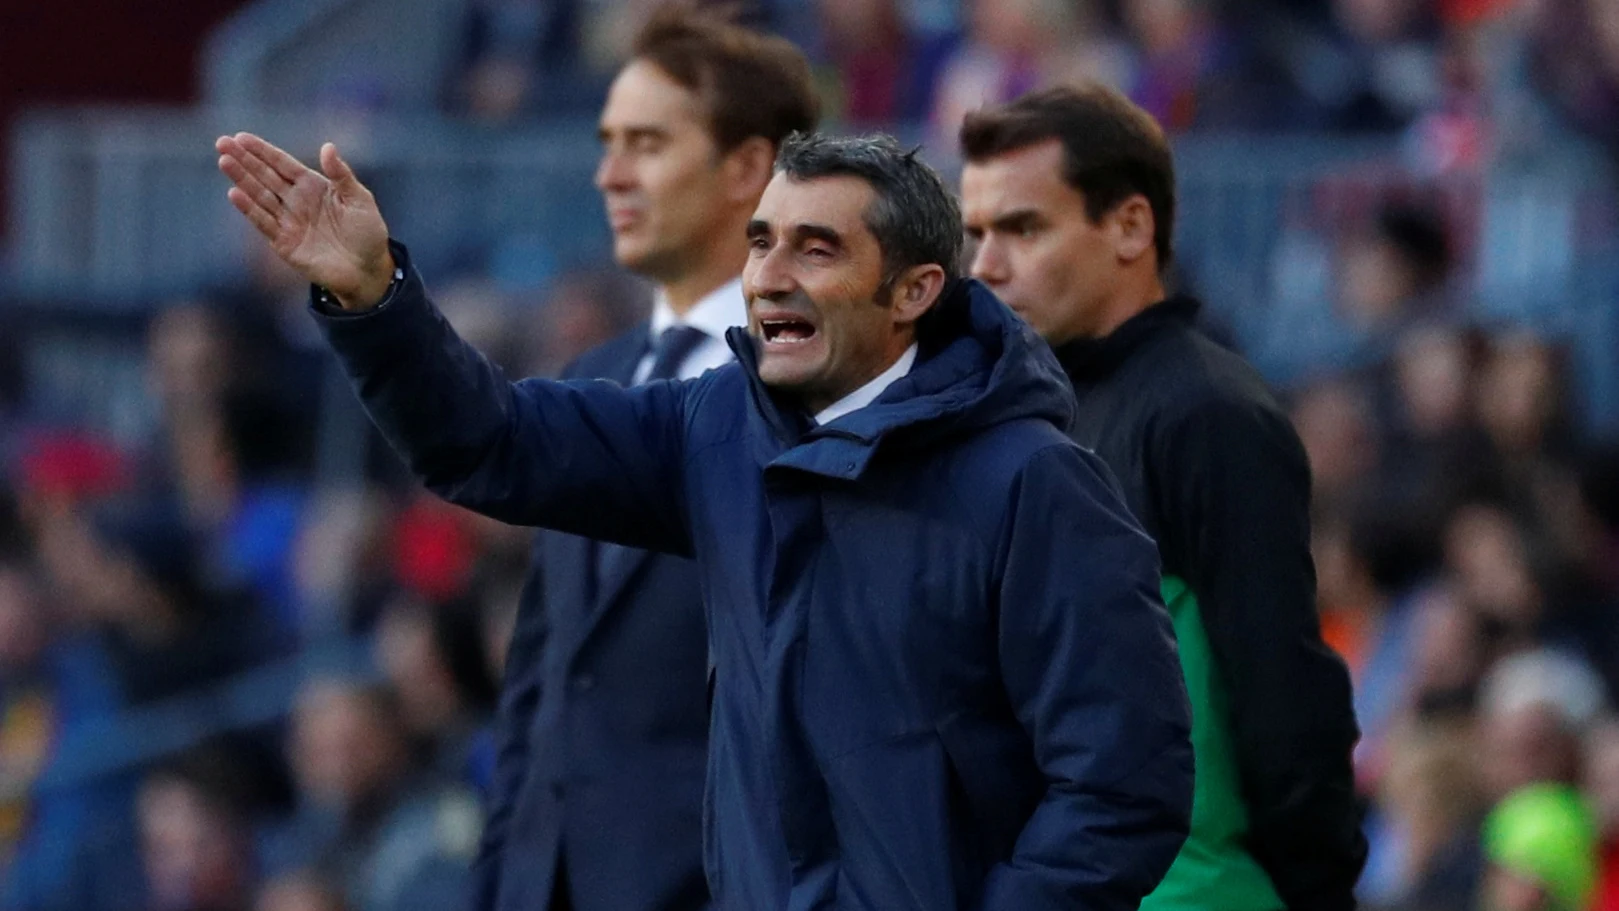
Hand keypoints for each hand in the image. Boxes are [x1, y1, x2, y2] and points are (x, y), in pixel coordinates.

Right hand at [216, 133, 394, 309]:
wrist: (367, 270)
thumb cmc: (367, 233)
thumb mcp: (360, 199)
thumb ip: (341, 175)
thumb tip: (327, 146)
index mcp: (313, 186)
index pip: (283, 164)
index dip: (262, 151)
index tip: (241, 137)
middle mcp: (296, 201)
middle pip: (265, 176)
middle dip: (244, 159)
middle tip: (222, 142)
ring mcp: (288, 221)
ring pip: (259, 196)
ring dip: (242, 179)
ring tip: (224, 161)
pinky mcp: (284, 243)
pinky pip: (264, 223)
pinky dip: (249, 209)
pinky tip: (235, 193)